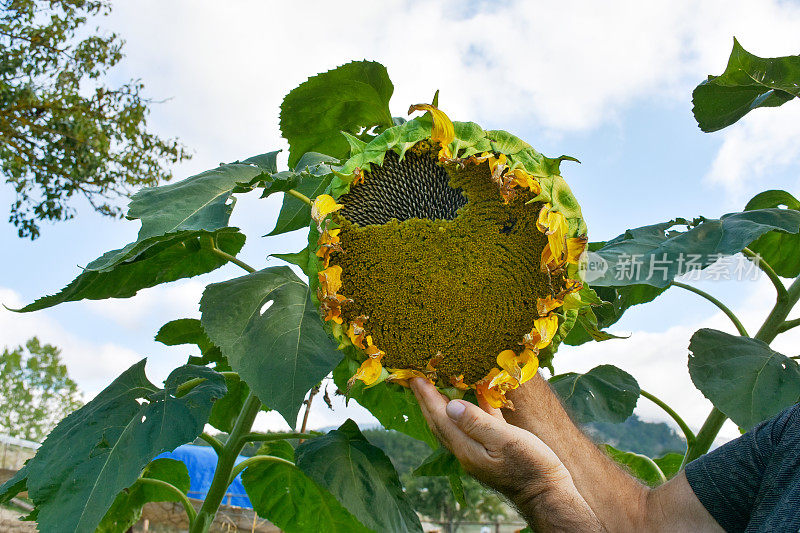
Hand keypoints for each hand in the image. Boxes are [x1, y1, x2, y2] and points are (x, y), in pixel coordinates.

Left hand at [410, 378, 602, 530]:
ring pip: (455, 422)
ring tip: (437, 385)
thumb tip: (451, 405)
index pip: (440, 418)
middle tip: (417, 379)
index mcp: (466, 449)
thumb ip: (477, 423)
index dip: (427, 396)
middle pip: (440, 421)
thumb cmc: (531, 467)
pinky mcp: (493, 449)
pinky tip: (478, 394)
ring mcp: (479, 451)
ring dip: (444, 403)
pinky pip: (476, 423)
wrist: (548, 494)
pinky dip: (472, 408)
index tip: (416, 377)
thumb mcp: (505, 441)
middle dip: (427, 400)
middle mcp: (467, 451)